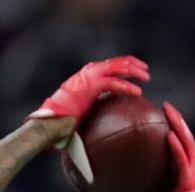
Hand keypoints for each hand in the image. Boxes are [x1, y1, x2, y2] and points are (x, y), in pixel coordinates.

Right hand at [29, 56, 148, 133]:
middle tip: (145, 72)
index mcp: (84, 77)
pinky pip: (113, 84)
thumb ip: (91, 111)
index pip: (107, 65)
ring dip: (133, 71)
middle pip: (114, 62)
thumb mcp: (79, 112)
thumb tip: (102, 126)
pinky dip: (127, 87)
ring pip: (117, 68)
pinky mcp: (90, 87)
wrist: (48, 122)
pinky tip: (138, 92)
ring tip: (146, 78)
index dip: (123, 65)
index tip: (136, 71)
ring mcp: (88, 78)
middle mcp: (86, 73)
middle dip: (132, 64)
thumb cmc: (60, 122)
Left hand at [99, 104, 194, 191]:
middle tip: (166, 107)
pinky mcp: (191, 182)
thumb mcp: (149, 189)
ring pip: (188, 145)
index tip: (162, 112)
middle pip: (187, 138)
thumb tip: (115, 164)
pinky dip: (176, 148)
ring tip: (169, 114)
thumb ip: (141, 174)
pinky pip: (183, 161)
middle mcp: (194, 168)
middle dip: (178, 120)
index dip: (174, 125)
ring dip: (180, 127)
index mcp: (186, 168)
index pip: (181, 142)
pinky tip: (168, 136)